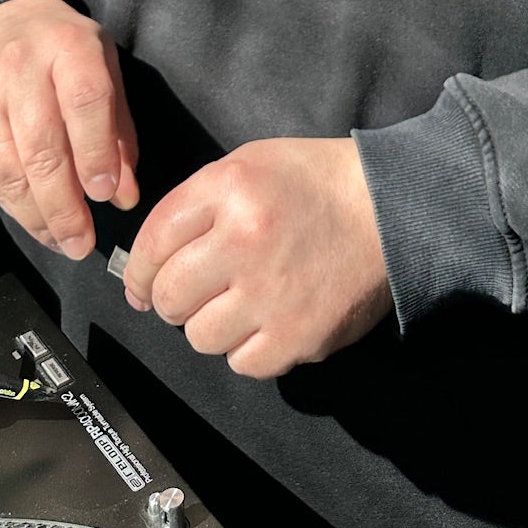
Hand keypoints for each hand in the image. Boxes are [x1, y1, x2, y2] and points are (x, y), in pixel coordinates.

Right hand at [0, 0, 138, 258]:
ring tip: (63, 239)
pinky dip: (12, 207)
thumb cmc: (57, 47)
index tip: (107, 194)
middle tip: (83, 241)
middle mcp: (20, 70)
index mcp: (67, 47)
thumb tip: (125, 193)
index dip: (96, 153)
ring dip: (38, 216)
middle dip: (65, 205)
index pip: (85, 102)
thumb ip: (117, 130)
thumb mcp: (102, 66)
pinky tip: (34, 219)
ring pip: (9, 171)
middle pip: (42, 148)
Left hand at [121, 138, 393, 378]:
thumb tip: (148, 263)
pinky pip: (242, 363)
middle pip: (169, 296)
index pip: (153, 241)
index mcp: (230, 189)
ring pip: (199, 337)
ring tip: (238, 303)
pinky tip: (266, 320)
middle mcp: (245, 240)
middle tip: (192, 292)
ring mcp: (272, 294)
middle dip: (171, 298)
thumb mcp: (248, 164)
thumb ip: (196, 204)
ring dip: (210, 324)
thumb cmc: (314, 182)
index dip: (137, 269)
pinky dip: (247, 348)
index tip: (140, 284)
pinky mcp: (299, 336)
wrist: (390, 208)